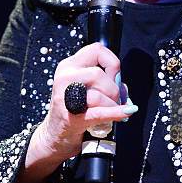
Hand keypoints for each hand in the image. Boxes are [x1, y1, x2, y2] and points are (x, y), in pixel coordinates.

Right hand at [38, 42, 134, 161]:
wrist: (56, 133)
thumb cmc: (75, 106)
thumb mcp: (85, 85)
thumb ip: (105, 79)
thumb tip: (122, 85)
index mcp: (69, 65)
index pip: (96, 49)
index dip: (112, 62)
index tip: (115, 75)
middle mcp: (65, 77)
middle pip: (98, 74)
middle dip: (113, 88)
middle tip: (114, 99)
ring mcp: (65, 97)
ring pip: (99, 95)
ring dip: (113, 105)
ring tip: (112, 110)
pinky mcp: (71, 117)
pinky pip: (99, 112)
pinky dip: (116, 113)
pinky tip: (126, 113)